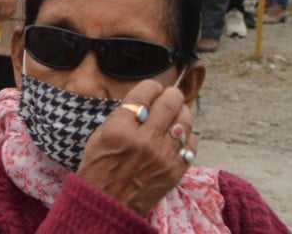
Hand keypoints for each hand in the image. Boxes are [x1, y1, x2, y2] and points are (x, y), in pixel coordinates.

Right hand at [76, 80, 197, 216]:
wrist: (107, 205)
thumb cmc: (99, 168)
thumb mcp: (100, 135)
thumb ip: (122, 116)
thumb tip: (146, 100)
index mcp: (120, 129)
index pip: (143, 94)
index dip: (151, 86)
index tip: (153, 87)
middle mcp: (144, 140)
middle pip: (169, 103)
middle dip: (170, 94)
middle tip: (169, 95)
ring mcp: (163, 156)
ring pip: (184, 121)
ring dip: (181, 113)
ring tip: (176, 113)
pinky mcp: (175, 171)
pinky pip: (191, 144)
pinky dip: (187, 137)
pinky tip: (178, 137)